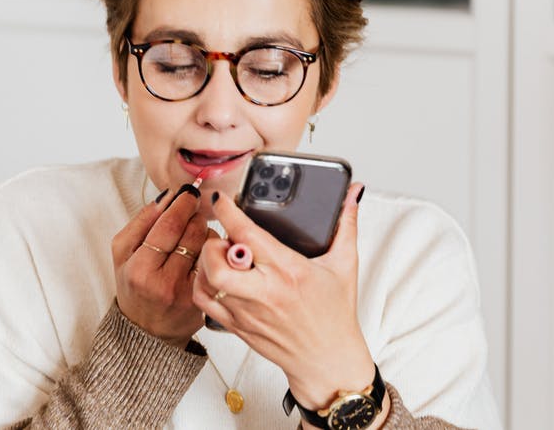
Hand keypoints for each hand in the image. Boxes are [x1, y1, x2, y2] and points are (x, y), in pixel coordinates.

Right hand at [111, 185, 213, 347]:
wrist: (147, 329)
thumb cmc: (134, 286)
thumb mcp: (123, 253)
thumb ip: (141, 221)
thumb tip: (166, 196)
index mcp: (139, 268)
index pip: (167, 225)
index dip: (181, 204)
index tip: (187, 192)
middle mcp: (164, 283)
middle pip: (190, 232)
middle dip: (195, 213)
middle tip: (192, 207)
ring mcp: (186, 293)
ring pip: (206, 245)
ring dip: (204, 230)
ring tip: (194, 230)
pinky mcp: (203, 299)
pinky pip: (214, 262)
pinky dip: (211, 250)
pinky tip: (202, 249)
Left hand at [192, 183, 374, 408]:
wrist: (327, 360)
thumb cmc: (335, 314)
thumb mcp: (344, 264)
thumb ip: (346, 225)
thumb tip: (352, 194)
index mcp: (289, 271)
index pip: (248, 236)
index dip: (228, 211)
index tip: (222, 198)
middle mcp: (264, 293)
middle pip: (218, 264)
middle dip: (213, 243)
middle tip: (222, 236)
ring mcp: (247, 312)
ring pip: (207, 282)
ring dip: (205, 262)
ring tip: (219, 254)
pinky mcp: (237, 326)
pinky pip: (204, 303)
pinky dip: (201, 283)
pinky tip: (213, 275)